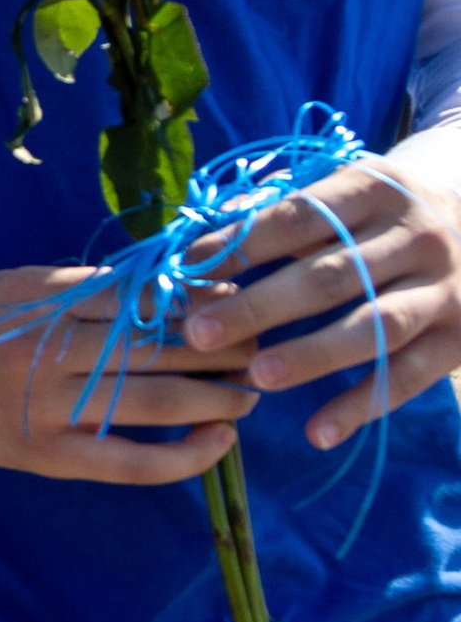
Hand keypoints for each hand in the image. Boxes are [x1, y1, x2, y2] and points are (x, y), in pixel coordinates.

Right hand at [0, 264, 256, 483]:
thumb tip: (185, 291)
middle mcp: (43, 356)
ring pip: (151, 403)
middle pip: (154, 351)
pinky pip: (131, 463)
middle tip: (262, 345)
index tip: (240, 303)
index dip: (198, 304)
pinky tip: (219, 440)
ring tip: (251, 391)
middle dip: (219, 349)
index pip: (139, 301)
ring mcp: (46, 411)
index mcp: (42, 304)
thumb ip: (96, 290)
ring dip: (215, 398)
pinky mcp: (48, 457)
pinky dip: (184, 455)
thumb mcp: (28, 287)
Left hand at [181, 157, 460, 450]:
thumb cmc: (374, 212)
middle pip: (333, 276)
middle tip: (198, 333)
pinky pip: (410, 376)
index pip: (299, 217)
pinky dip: (363, 404)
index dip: (241, 245)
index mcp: (374, 189)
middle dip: (261, 307)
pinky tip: (318, 431)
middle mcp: (416, 237)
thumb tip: (194, 240)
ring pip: (376, 327)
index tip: (186, 272)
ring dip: (314, 354)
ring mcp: (445, 289)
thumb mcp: (337, 193)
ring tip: (257, 377)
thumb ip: (271, 213)